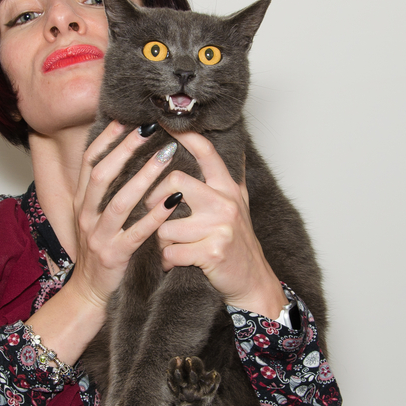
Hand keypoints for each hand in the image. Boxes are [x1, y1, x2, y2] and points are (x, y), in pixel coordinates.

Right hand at [64, 122, 181, 310]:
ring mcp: (98, 236)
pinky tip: (173, 200)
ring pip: (119, 202)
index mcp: (81, 202)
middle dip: (126, 150)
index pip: (90, 162)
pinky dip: (154, 215)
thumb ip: (104, 190)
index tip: (127, 118)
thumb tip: (122, 155)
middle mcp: (85, 216)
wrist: (89, 293)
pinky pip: (136, 233)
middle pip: (102, 175)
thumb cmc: (100, 250)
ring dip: (144, 177)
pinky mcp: (114, 256)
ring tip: (167, 156)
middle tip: (150, 129)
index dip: (107, 139)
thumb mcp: (94, 216)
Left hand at [154, 131, 287, 319]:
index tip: (167, 124)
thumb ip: (228, 178)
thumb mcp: (237, 205)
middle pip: (175, 183)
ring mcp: (219, 227)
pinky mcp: (211, 252)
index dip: (185, 136)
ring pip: (166, 224)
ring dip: (161, 240)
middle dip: (154, 198)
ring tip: (171, 247)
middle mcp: (225, 202)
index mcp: (227, 188)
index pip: (207, 153)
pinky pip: (170, 251)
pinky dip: (167, 260)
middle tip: (153, 211)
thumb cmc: (237, 243)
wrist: (253, 282)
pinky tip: (175, 263)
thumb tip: (228, 144)